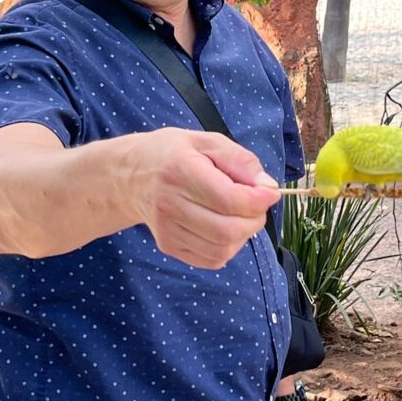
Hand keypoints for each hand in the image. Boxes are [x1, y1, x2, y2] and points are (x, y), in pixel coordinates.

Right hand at [129, 128, 280, 269]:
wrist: (132, 175)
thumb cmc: (174, 154)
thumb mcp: (207, 141)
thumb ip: (240, 160)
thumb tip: (268, 187)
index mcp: (179, 171)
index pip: (228, 199)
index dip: (258, 200)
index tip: (269, 192)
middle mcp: (170, 204)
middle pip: (229, 230)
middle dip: (255, 219)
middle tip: (256, 204)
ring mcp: (167, 230)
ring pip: (223, 249)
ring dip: (244, 235)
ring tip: (239, 214)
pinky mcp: (169, 245)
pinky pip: (212, 259)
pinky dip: (228, 246)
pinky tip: (224, 226)